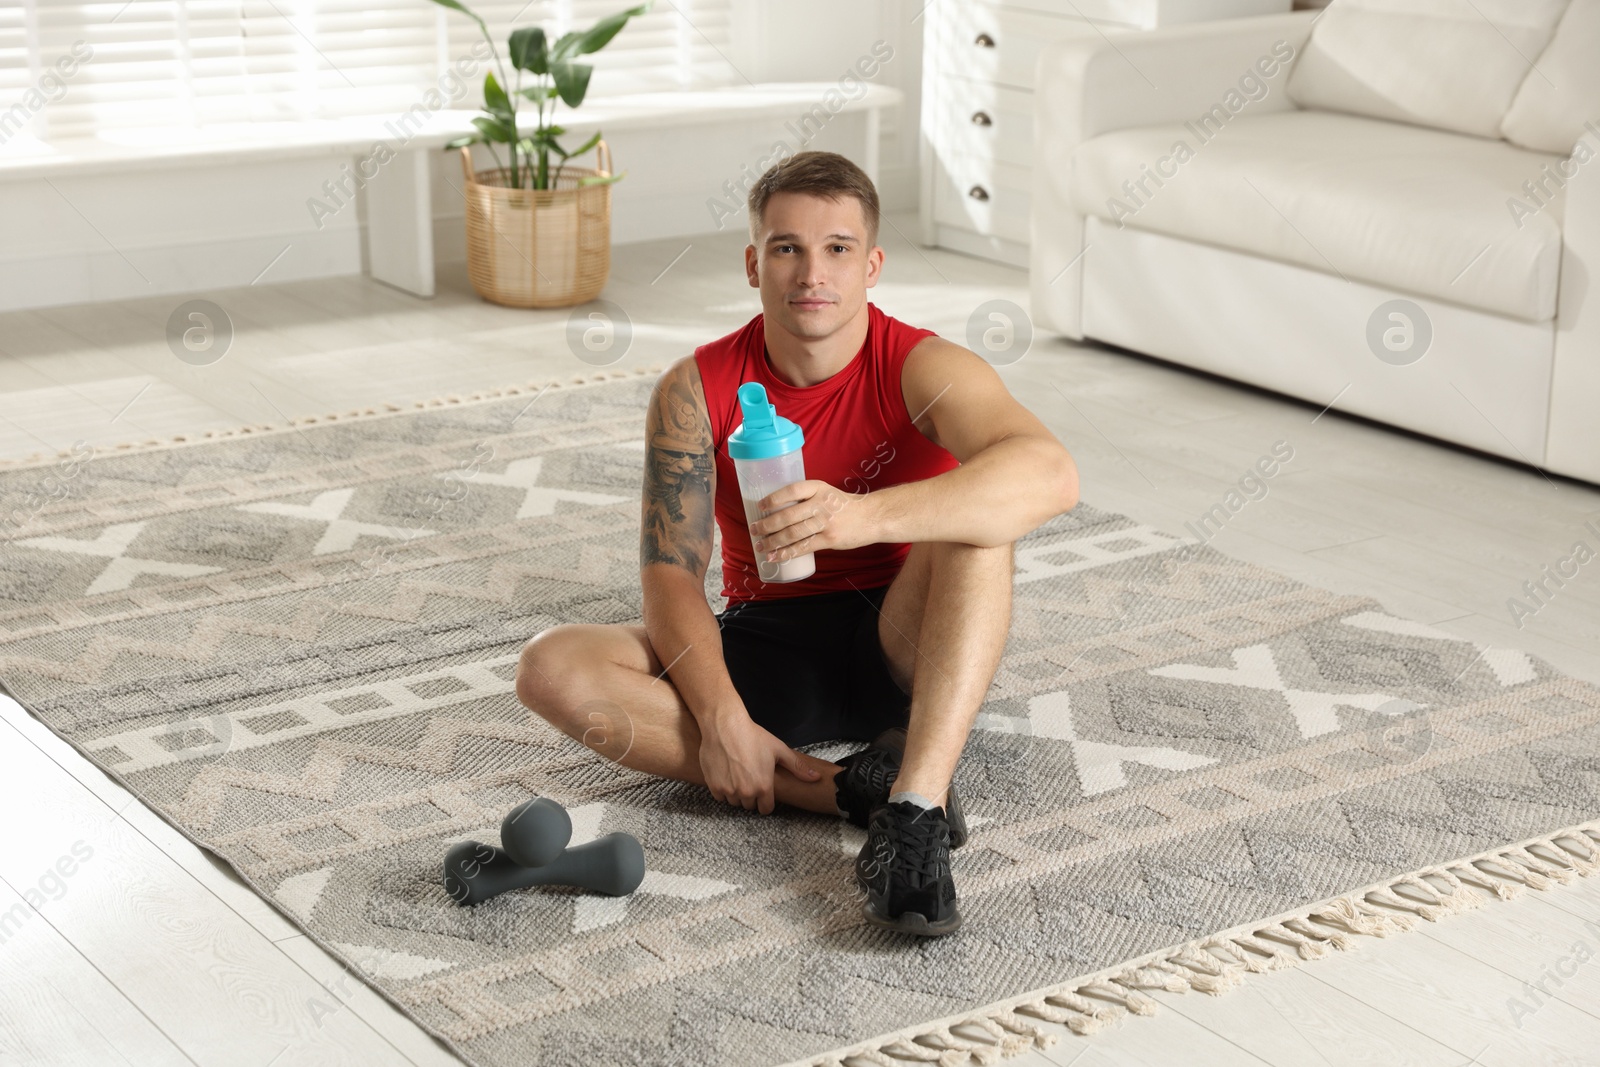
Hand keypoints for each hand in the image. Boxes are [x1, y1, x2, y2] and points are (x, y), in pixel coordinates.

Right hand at [699, 712, 821, 813]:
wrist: (725, 726)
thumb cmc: (753, 736)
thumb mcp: (779, 750)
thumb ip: (798, 767)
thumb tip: (816, 778)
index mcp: (763, 787)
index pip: (766, 809)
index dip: (766, 800)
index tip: (764, 791)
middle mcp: (746, 792)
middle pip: (750, 806)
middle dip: (751, 796)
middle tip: (750, 778)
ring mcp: (728, 791)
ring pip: (734, 801)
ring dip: (737, 793)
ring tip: (738, 775)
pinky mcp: (714, 786)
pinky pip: (720, 796)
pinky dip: (723, 789)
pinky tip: (727, 774)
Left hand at [749, 480, 877, 562]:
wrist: (871, 517)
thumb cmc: (844, 505)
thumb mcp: (826, 493)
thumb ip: (806, 498)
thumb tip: (777, 510)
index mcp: (819, 488)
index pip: (792, 490)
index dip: (774, 498)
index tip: (761, 506)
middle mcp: (822, 504)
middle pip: (789, 515)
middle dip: (767, 524)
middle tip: (754, 529)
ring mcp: (826, 522)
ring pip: (793, 533)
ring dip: (773, 541)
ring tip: (760, 545)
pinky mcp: (830, 539)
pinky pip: (804, 547)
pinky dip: (787, 553)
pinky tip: (775, 556)